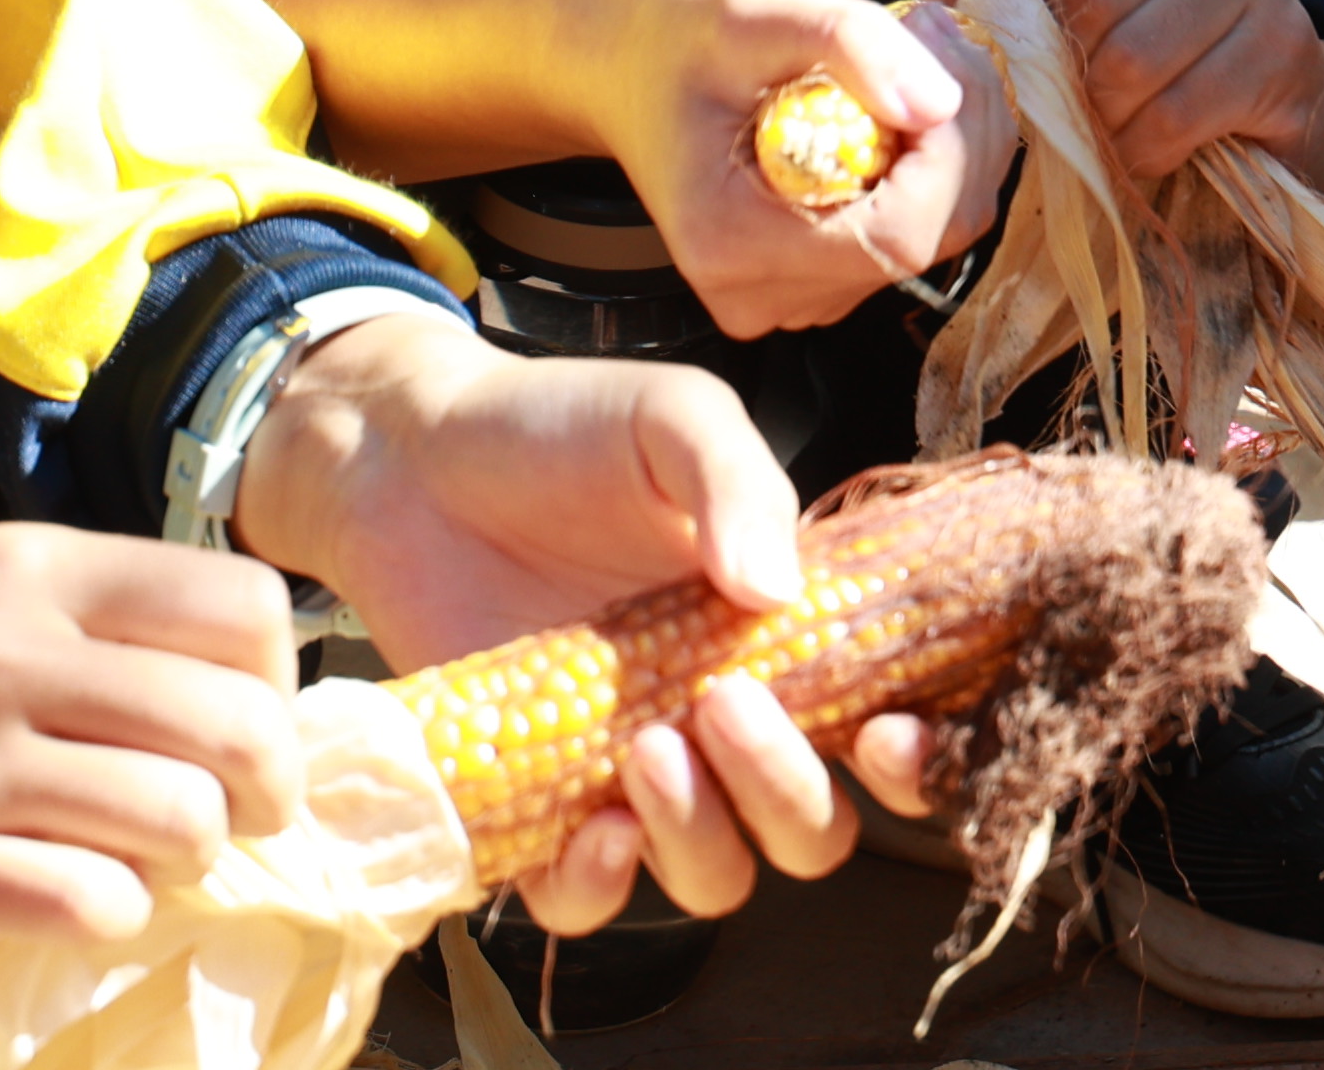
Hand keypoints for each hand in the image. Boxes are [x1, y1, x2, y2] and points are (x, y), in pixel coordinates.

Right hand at [0, 526, 301, 941]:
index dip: (275, 680)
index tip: (244, 719)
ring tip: (143, 855)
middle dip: (263, 790)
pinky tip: (76, 895)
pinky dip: (112, 912)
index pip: (243, 611)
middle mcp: (11, 654)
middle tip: (232, 814)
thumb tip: (239, 683)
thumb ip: (94, 613)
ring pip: (180, 822)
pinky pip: (92, 903)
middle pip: (236, 729)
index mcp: (33, 569)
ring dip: (187, 857)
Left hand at [226, 315, 935, 928]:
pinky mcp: (532, 806)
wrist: (411, 457)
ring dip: (700, 836)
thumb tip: (781, 595)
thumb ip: (738, 485)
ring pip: (714, 876)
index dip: (912, 763)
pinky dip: (599, 887)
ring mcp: (631, 773)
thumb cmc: (558, 430)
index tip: (884, 737)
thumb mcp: (669, 422)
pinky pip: (584, 901)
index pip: (883, 729)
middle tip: (725, 705)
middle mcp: (722, 721)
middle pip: (810, 830)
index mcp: (782, 636)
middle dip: (789, 794)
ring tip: (644, 748)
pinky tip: (590, 828)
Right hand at [596, 0, 1008, 333]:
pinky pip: (912, 229)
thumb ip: (849, 43)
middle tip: (934, 37)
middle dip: (960, 133)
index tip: (936, 60)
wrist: (628, 68)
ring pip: (935, 233)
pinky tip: (900, 99)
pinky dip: (931, 162)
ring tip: (915, 55)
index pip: (897, 236)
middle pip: (929, 237)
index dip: (946, 154)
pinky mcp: (816, 281)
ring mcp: (792, 298)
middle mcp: (762, 296)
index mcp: (733, 244)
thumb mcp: (753, 10)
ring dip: (953, 140)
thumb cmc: (678, 36)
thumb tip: (941, 103)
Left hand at [989, 0, 1323, 184]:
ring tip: (1104, 121)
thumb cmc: (1129, 25)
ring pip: (1134, 58)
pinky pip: (1181, 111)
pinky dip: (1144, 147)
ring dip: (1102, 115)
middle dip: (1062, 66)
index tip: (1021, 27)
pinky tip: (1143, 144)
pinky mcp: (1288, 41)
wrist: (1255, 89)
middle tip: (1067, 94)